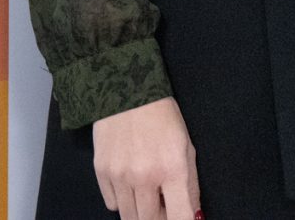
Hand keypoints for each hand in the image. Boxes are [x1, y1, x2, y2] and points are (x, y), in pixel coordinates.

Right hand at [91, 96, 201, 219]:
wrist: (126, 88)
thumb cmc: (163, 118)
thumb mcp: (186, 147)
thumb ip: (190, 186)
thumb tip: (192, 217)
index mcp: (172, 169)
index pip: (180, 218)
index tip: (181, 218)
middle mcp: (145, 176)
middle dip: (159, 218)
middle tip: (163, 204)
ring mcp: (120, 175)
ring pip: (129, 218)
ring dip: (140, 212)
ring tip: (146, 193)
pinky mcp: (101, 171)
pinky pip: (112, 204)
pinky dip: (122, 200)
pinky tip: (128, 182)